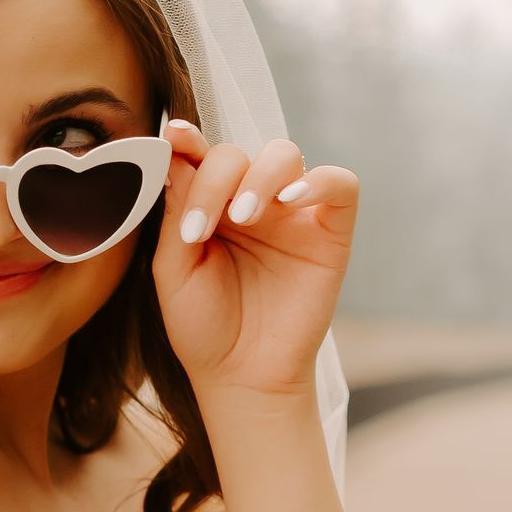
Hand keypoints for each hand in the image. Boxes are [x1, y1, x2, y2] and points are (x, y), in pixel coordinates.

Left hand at [150, 119, 357, 405]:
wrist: (241, 377)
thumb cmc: (203, 326)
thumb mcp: (174, 269)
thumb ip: (177, 210)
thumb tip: (173, 149)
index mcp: (209, 205)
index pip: (200, 157)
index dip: (187, 140)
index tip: (172, 134)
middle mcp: (250, 200)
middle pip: (238, 152)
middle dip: (215, 178)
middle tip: (200, 227)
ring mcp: (292, 213)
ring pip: (285, 155)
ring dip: (260, 176)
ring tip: (242, 217)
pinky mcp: (330, 230)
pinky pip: (339, 183)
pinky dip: (318, 181)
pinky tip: (290, 201)